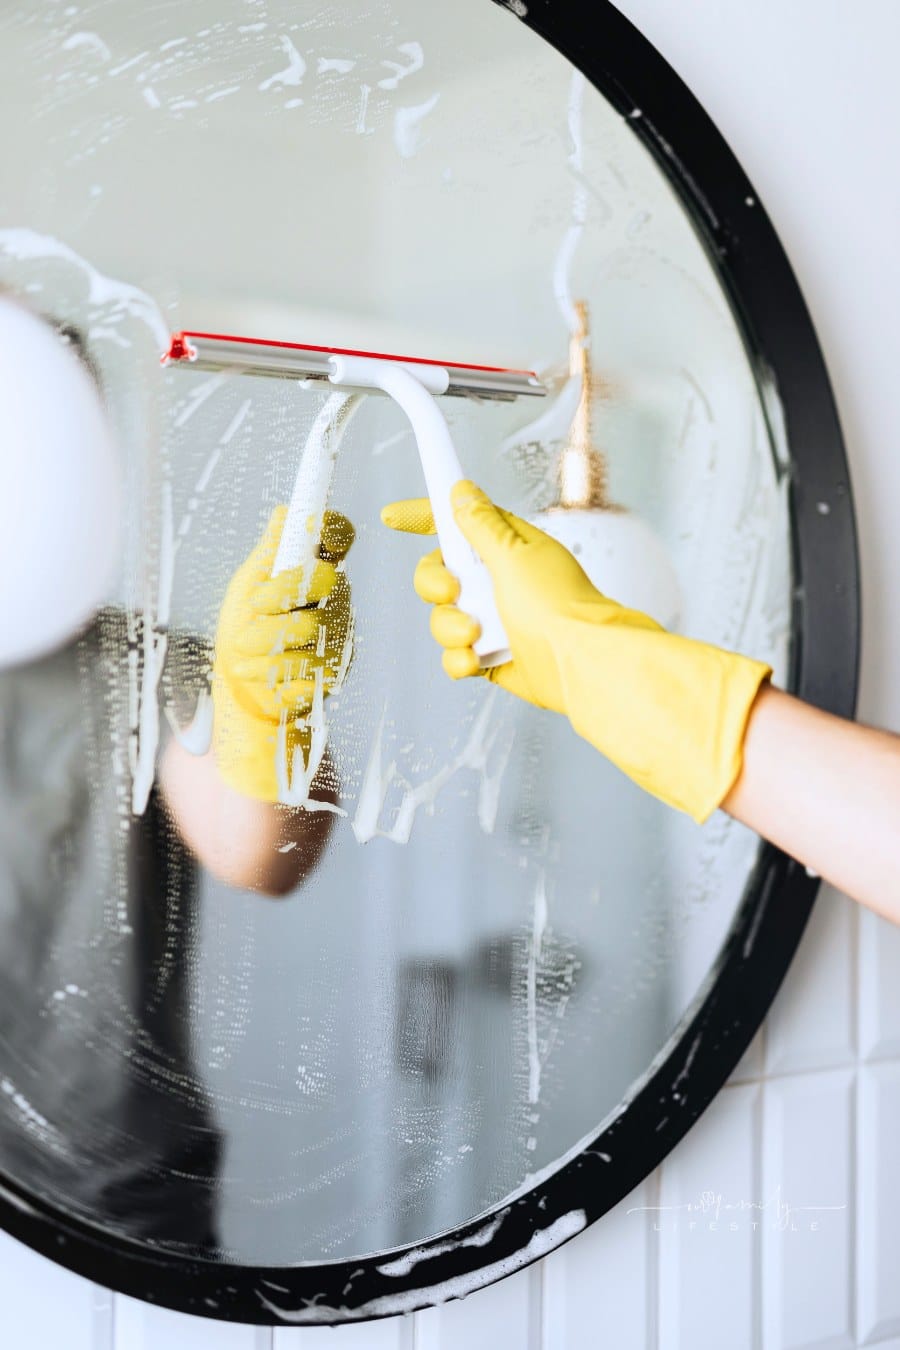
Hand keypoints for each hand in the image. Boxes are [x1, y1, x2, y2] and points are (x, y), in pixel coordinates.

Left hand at [212, 506, 353, 801]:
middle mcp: (335, 599)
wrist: (238, 689)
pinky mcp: (333, 675)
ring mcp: (339, 637)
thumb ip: (270, 553)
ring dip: (262, 641)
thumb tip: (285, 512)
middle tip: (251, 610)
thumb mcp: (247, 585)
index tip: (313, 533)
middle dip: (277, 594)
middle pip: (321, 579)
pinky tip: (257, 673)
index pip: (337, 535)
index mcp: (315, 568)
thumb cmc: (242, 629)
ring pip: (308, 627)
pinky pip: (304, 667)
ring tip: (241, 651)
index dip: (330, 528)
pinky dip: (268, 671)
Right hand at [381, 480, 770, 821]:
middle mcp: (498, 581)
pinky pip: (455, 655)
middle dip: (435, 585)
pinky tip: (476, 660)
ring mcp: (494, 619)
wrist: (582, 665)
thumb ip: (481, 525)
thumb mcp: (514, 554)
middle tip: (452, 592)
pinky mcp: (492, 656)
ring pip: (442, 618)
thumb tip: (462, 491)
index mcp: (506, 547)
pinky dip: (460, 659)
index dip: (422, 517)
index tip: (394, 517)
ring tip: (476, 635)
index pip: (456, 524)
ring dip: (450, 628)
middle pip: (438, 573)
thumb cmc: (559, 607)